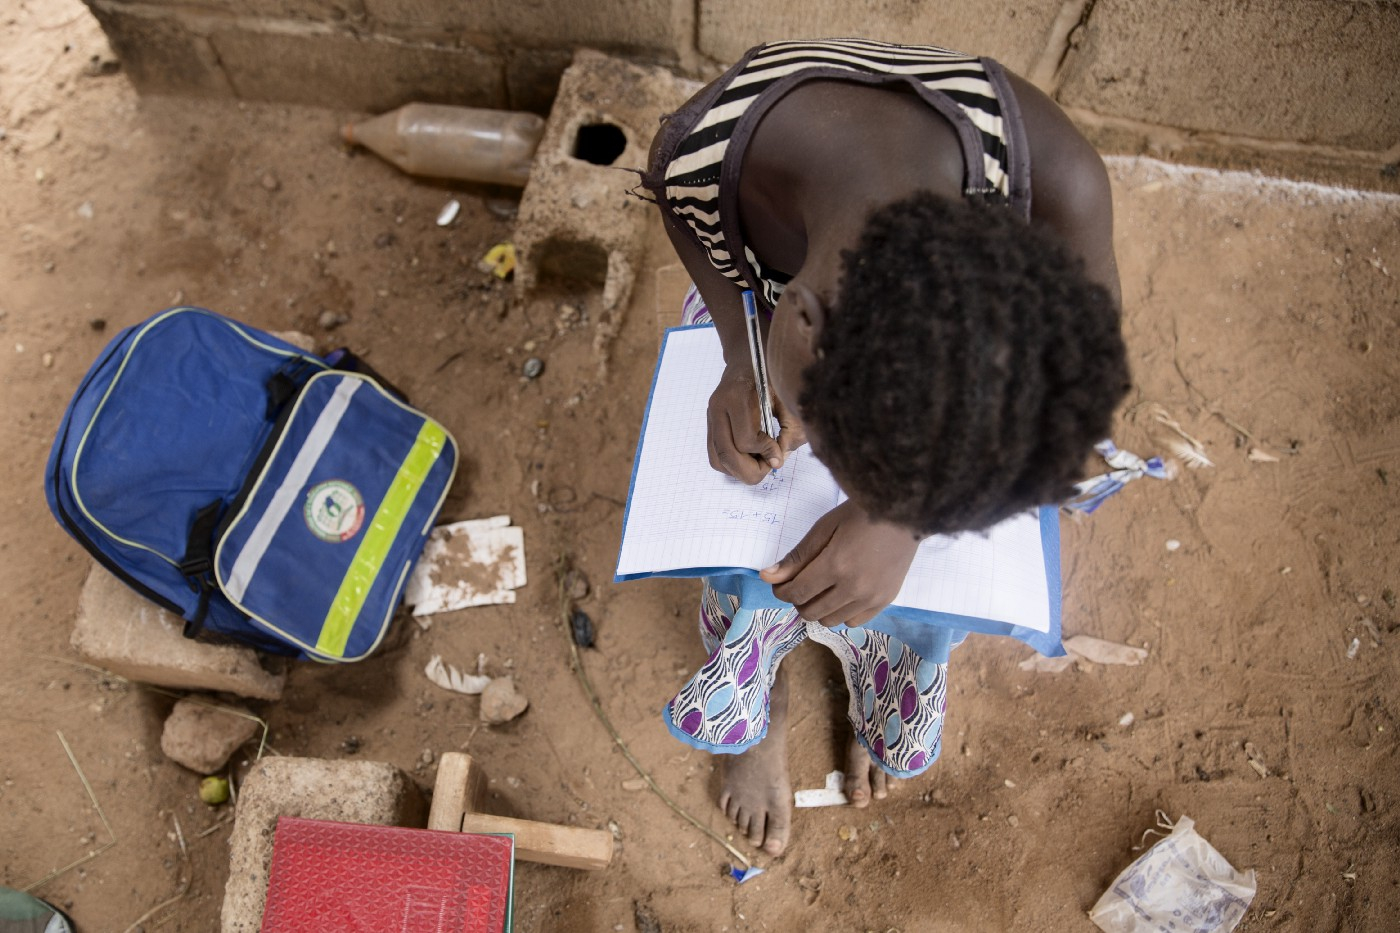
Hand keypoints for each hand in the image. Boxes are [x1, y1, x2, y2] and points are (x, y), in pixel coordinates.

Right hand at [707, 362, 802, 483]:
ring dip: (740, 470)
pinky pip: (715, 456)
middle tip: (770, 466)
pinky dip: (732, 465)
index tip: (779, 451)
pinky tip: (750, 457)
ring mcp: (710, 416)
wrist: (749, 358)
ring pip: (718, 460)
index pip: (746, 439)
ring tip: (760, 461)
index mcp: (737, 396)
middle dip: (751, 471)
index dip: (766, 452)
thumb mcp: (788, 396)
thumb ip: (791, 427)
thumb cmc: (772, 375)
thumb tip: (778, 460)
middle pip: (726, 455)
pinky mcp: (710, 425)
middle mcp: (718, 407)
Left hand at [760, 500, 919, 626]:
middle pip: (811, 611)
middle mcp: (854, 587)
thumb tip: (768, 577)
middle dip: (798, 600)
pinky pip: (854, 622)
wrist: (904, 511)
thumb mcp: (824, 528)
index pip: (797, 593)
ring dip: (818, 608)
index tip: (780, 583)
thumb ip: (797, 557)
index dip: (782, 591)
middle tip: (800, 583)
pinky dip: (841, 613)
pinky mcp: (885, 600)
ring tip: (821, 588)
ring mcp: (872, 597)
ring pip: (831, 620)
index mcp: (836, 565)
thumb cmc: (861, 513)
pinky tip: (841, 595)